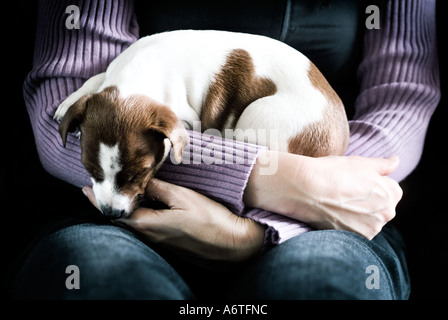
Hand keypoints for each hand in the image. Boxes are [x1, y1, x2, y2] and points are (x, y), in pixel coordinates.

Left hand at [83, 179, 265, 260]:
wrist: (231, 245)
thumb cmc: (209, 220)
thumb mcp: (182, 197)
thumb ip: (158, 188)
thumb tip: (140, 179)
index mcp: (149, 224)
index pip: (115, 213)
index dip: (98, 201)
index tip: (85, 189)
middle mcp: (150, 237)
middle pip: (122, 220)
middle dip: (108, 205)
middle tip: (101, 189)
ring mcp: (160, 242)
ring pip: (134, 225)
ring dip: (124, 210)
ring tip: (121, 194)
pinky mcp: (169, 243)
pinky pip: (146, 229)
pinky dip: (139, 215)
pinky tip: (145, 206)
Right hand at [244, 151, 402, 239]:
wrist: (306, 189)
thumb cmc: (333, 171)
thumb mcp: (360, 162)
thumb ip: (382, 165)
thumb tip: (396, 161)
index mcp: (392, 193)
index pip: (390, 190)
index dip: (372, 185)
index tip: (355, 182)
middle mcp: (387, 213)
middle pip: (381, 207)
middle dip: (368, 201)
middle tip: (345, 193)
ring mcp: (372, 229)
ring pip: (369, 221)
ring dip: (358, 215)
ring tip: (338, 203)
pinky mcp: (355, 239)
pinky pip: (356, 231)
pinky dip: (348, 224)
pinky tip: (335, 213)